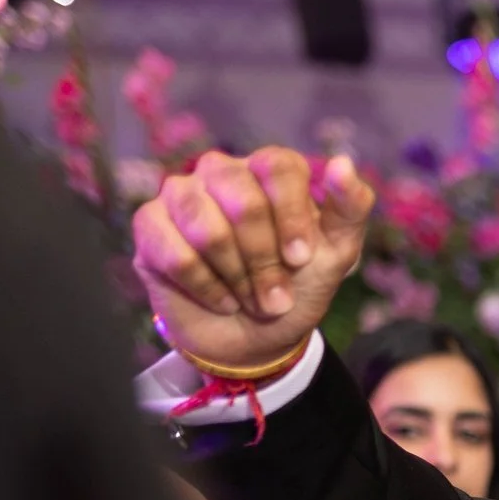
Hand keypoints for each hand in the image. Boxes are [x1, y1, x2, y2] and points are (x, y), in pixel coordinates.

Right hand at [130, 147, 374, 370]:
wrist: (258, 338)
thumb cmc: (296, 287)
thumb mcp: (337, 254)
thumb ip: (349, 208)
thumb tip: (343, 162)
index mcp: (267, 170)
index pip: (278, 166)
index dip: (292, 216)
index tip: (301, 260)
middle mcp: (220, 171)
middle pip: (243, 201)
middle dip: (265, 261)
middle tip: (276, 296)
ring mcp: (180, 194)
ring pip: (206, 228)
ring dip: (237, 278)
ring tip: (249, 299)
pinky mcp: (149, 226)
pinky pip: (176, 254)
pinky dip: (206, 289)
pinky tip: (221, 300)